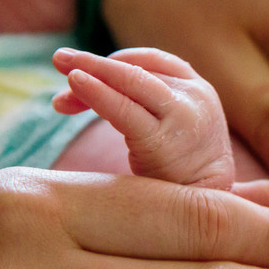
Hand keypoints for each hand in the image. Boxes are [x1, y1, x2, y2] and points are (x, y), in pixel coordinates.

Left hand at [53, 47, 235, 189]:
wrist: (208, 209)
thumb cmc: (181, 173)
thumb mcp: (170, 129)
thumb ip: (141, 107)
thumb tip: (77, 94)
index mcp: (198, 91)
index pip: (154, 62)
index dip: (117, 61)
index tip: (85, 71)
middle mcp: (195, 97)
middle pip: (138, 70)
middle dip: (95, 62)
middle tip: (59, 58)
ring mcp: (183, 116)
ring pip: (131, 82)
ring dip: (92, 70)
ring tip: (61, 63)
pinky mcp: (164, 140)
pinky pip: (124, 111)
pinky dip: (96, 94)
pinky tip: (75, 84)